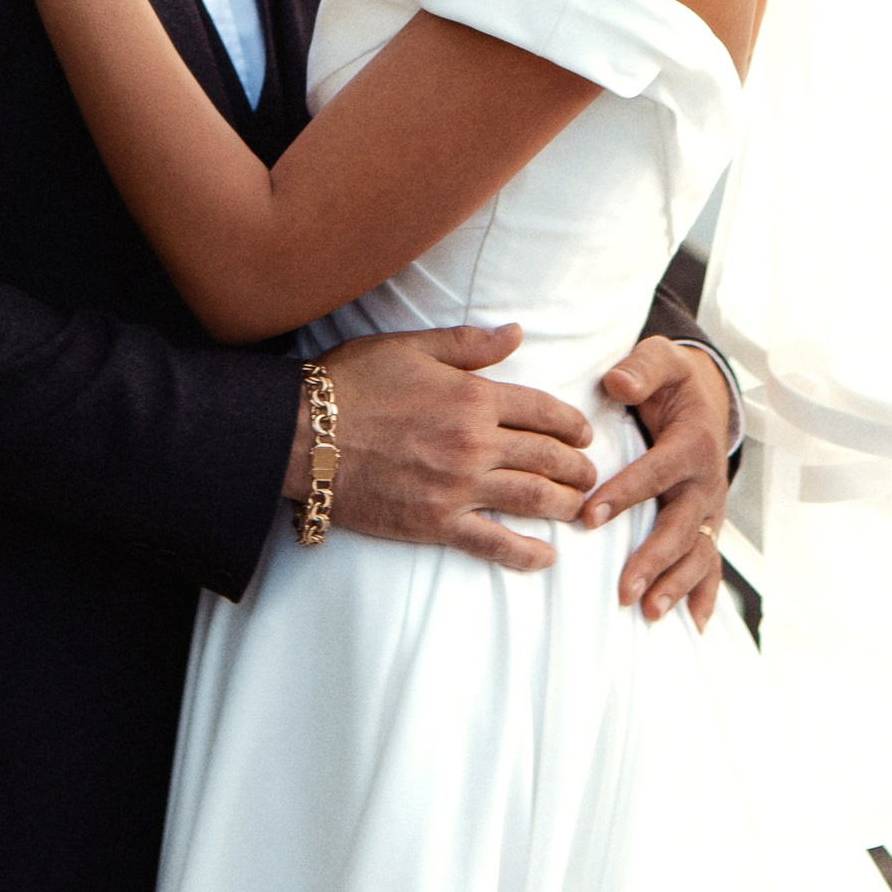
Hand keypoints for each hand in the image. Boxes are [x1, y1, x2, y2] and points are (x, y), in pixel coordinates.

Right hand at [294, 325, 598, 574]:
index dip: (571, 423)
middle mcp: (474, 444)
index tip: (584, 434)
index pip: (542, 410)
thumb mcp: (409, 347)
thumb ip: (467, 344)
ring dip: (565, 504)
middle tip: (590, 474)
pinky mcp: (437, 524)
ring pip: (533, 500)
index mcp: (472, 397)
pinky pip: (494, 544)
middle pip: (548, 458)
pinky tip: (545, 557)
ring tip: (579, 508)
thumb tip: (516, 334)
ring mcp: (458, 488)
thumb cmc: (351, 383)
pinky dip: (526, 554)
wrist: (301, 435)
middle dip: (578, 467)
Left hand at [583, 336, 732, 627]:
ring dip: (674, 585)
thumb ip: (640, 369)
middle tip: (623, 589)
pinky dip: (705, 596)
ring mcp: (709, 509)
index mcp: (691, 443)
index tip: (589, 515)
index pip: (655, 472)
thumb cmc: (673, 381)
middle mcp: (705, 482)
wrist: (709, 398)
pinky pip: (710, 564)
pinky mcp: (707, 526)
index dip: (624, 494)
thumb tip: (617, 383)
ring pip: (695, 553)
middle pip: (679, 526)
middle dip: (652, 559)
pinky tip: (693, 626)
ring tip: (649, 613)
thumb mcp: (660, 360)